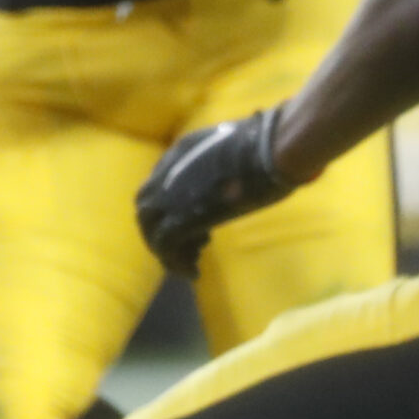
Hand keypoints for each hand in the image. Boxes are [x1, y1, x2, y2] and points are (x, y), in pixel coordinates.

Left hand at [136, 110, 295, 276]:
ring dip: (167, 249)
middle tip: (194, 242)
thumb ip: (225, 163)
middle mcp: (167, 172)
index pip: (158, 184)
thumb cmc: (268, 145)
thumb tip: (236, 176)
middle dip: (163, 230)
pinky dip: (176, 263)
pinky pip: (165, 247)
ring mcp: (170, 195)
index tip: (196, 221)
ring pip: (151, 230)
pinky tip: (194, 273)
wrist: (270, 149)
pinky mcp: (181, 217)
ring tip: (194, 260)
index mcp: (180, 152)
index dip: (171, 206)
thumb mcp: (235, 150)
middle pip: (148, 209)